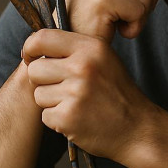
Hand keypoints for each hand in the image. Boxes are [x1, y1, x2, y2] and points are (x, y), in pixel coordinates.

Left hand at [22, 29, 156, 160]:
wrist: (137, 128)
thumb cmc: (116, 93)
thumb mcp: (103, 60)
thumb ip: (74, 50)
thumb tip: (34, 47)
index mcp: (91, 47)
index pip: (42, 38)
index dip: (30, 49)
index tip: (32, 58)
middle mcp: (82, 67)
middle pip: (35, 69)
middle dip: (43, 81)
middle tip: (64, 88)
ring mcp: (75, 93)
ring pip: (38, 94)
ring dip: (51, 102)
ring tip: (76, 104)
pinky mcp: (68, 117)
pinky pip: (45, 115)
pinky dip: (57, 120)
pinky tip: (77, 118)